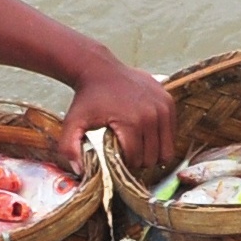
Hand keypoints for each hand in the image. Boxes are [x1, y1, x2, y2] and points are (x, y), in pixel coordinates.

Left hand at [58, 59, 175, 172]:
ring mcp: (163, 107)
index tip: (116, 155)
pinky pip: (171, 133)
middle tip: (126, 151)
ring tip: (137, 144)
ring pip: (166, 149)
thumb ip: (69, 148)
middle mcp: (152, 115)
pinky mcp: (168, 101)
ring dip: (152, 151)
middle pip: (153, 156)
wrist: (100, 69)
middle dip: (140, 160)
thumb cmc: (87, 98)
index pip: (137, 159)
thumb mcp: (73, 123)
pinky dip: (160, 137)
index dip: (125, 164)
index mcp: (131, 122)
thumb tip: (79, 171)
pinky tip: (144, 131)